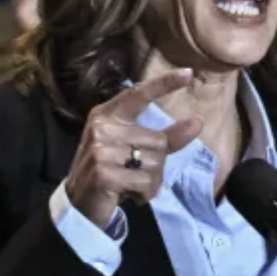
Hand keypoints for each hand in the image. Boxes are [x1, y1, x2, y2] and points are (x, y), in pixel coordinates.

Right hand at [63, 69, 202, 229]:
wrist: (79, 202)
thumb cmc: (112, 171)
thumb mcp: (134, 149)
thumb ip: (165, 137)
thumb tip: (197, 122)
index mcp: (107, 115)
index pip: (138, 94)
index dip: (163, 84)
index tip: (188, 72)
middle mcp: (102, 128)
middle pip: (158, 141)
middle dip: (156, 164)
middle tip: (134, 173)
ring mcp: (100, 150)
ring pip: (155, 163)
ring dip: (151, 181)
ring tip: (130, 183)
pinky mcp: (104, 174)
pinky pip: (146, 183)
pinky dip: (145, 194)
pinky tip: (128, 194)